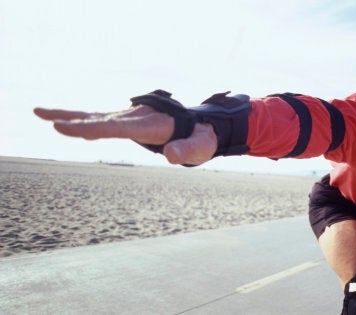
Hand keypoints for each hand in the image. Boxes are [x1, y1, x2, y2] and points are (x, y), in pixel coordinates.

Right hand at [33, 105, 217, 165]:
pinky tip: (65, 121)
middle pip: (101, 119)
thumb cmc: (203, 138)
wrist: (204, 124)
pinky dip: (82, 119)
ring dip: (70, 115)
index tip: (71, 128)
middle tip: (49, 120)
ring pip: (96, 116)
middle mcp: (137, 117)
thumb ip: (188, 150)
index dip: (94, 128)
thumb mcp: (202, 147)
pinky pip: (101, 119)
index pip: (118, 127)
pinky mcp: (129, 120)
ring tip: (41, 113)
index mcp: (152, 124)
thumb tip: (173, 155)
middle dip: (75, 121)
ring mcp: (132, 117)